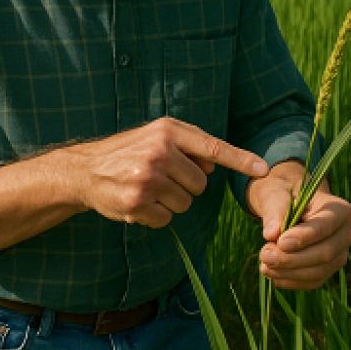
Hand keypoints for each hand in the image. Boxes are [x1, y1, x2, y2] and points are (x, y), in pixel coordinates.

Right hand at [72, 116, 268, 228]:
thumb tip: (213, 165)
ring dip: (170, 202)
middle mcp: (159, 152)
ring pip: (185, 203)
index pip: (213, 147)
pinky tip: (138, 202)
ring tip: (147, 189)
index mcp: (168, 131)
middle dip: (185, 186)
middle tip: (160, 178)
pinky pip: (166, 219)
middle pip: (200, 184)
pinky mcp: (136, 203)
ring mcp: (147, 178)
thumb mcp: (156, 136)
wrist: (86, 170)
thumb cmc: (128, 151)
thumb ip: (188, 145)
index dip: (241, 160)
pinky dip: (155, 215)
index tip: (264, 170)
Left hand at [247, 161, 350, 289]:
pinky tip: (273, 275)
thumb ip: (274, 211)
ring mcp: (340, 254)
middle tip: (265, 255)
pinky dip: (292, 281)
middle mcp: (346, 233)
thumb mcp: (276, 195)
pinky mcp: (328, 268)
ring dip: (290, 272)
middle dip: (293, 259)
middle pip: (325, 253)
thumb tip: (271, 234)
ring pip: (319, 271)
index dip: (304, 237)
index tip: (281, 242)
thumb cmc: (284, 197)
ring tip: (264, 266)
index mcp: (340, 209)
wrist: (289, 206)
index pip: (325, 226)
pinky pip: (313, 281)